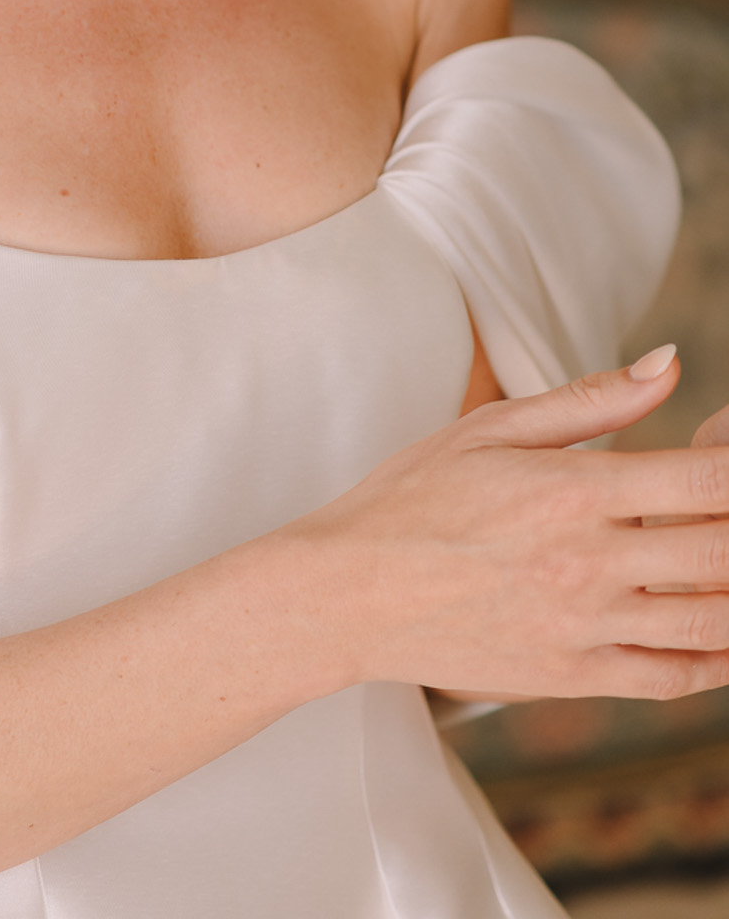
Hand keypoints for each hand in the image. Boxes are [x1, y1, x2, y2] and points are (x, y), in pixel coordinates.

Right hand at [293, 348, 728, 703]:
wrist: (349, 591)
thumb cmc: (413, 498)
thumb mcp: (491, 427)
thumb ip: (591, 400)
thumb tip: (671, 363)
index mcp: (574, 489)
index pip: (704, 478)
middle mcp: (590, 562)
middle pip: (722, 551)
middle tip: (726, 507)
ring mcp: (585, 626)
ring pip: (712, 619)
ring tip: (724, 560)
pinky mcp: (573, 676)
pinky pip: (672, 677)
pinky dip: (718, 659)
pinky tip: (724, 637)